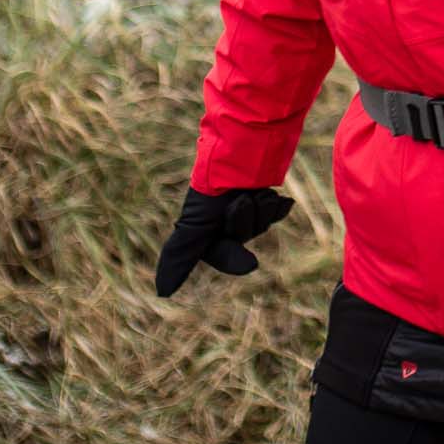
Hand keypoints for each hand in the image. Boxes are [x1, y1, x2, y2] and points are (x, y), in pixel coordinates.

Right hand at [153, 186, 293, 296]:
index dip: (235, 258)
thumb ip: (179, 258)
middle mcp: (224, 218)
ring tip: (252, 190)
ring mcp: (245, 204)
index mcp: (205, 229)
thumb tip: (162, 293)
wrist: (240, 150)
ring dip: (261, 207)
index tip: (251, 262)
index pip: (225, 255)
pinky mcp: (261, 192)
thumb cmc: (211, 191)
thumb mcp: (192, 227)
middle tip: (240, 201)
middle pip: (247, 235)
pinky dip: (278, 206)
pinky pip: (277, 210)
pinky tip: (281, 200)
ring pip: (263, 222)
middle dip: (246, 220)